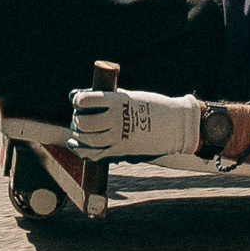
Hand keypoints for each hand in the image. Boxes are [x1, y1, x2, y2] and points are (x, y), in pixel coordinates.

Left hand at [67, 87, 201, 158]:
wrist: (176, 125)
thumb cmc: (152, 106)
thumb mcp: (129, 96)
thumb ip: (103, 97)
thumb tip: (73, 95)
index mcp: (117, 101)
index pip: (85, 100)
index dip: (77, 100)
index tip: (78, 100)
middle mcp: (116, 119)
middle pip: (83, 122)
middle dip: (77, 119)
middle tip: (80, 117)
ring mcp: (119, 137)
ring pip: (87, 139)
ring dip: (78, 135)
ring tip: (80, 130)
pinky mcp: (122, 151)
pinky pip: (95, 154)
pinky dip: (81, 150)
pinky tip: (74, 144)